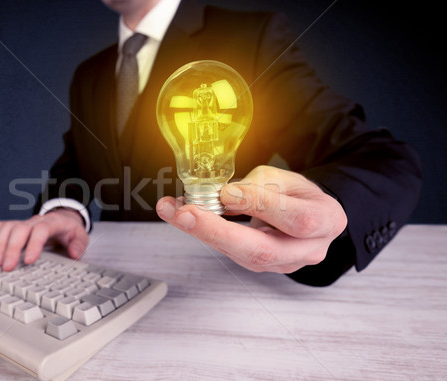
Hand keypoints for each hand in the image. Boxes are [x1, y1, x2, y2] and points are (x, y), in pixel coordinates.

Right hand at [0, 209, 88, 270]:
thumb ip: (79, 245)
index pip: (41, 230)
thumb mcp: (81, 236)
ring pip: (8, 228)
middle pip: (20, 229)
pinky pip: (1, 227)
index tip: (28, 261)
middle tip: (7, 267)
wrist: (63, 218)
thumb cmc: (69, 230)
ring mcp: (24, 222)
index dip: (34, 244)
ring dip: (1, 245)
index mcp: (53, 223)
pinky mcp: (16, 225)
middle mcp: (36, 221)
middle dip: (12, 248)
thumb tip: (73, 254)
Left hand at [156, 166, 346, 273]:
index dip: (261, 206)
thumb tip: (227, 196)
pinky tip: (182, 216)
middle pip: (261, 251)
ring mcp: (282, 264)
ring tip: (171, 210)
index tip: (228, 193)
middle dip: (217, 232)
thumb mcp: (289, 179)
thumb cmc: (300, 196)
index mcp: (327, 221)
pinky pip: (230, 251)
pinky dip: (205, 232)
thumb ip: (261, 186)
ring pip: (240, 254)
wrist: (310, 217)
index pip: (296, 220)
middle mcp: (306, 250)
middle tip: (183, 214)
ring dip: (201, 232)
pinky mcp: (260, 266)